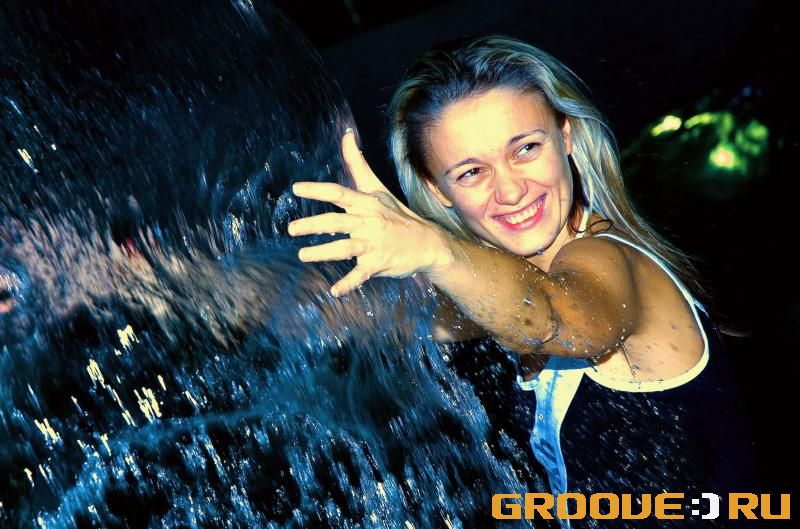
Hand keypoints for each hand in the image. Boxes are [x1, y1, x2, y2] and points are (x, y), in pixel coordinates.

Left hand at [288, 129, 451, 296]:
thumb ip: (357, 164)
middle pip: (337, 222)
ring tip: (303, 255)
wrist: (427, 242)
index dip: (317, 190)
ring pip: (345, 248)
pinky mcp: (378, 264)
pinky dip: (349, 283)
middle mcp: (369, 222)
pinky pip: (361, 274)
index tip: (296, 189)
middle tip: (291, 229)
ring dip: (324, 252)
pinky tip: (335, 290)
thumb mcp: (377, 188)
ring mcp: (374, 244)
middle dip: (313, 225)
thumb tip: (346, 135)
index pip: (339, 193)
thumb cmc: (397, 214)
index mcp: (366, 203)